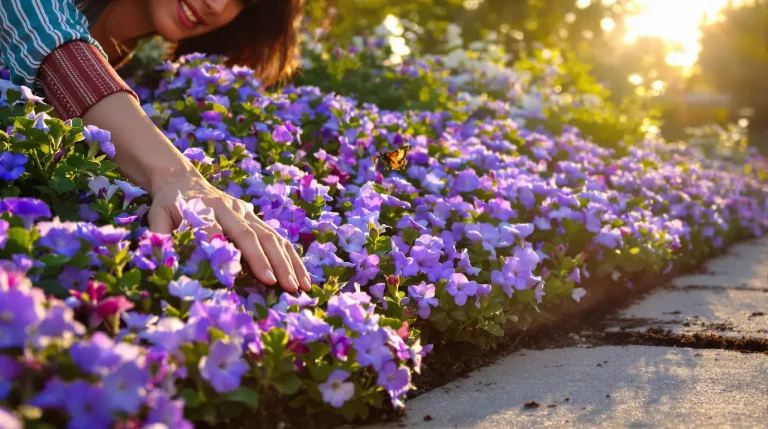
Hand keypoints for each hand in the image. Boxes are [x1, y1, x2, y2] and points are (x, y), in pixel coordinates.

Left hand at [79, 92, 309, 291]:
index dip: (237, 254)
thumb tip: (167, 258)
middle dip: (271, 261)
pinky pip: (277, 236)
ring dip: (288, 262)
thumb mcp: (157, 216)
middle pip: (253, 235)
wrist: (182, 180)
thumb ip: (161, 234)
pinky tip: (302, 275)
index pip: (222, 233)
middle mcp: (229, 209)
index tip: (255, 277)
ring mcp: (245, 212)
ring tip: (302, 286)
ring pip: (272, 236)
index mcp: (204, 208)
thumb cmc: (169, 204)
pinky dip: (291, 257)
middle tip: (285, 286)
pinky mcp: (254, 217)